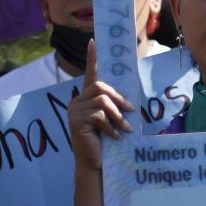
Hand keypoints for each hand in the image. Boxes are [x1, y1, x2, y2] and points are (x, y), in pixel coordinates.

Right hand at [67, 39, 133, 169]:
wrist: (94, 163)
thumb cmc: (106, 140)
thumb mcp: (112, 118)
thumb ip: (114, 105)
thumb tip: (129, 97)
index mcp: (85, 98)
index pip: (89, 74)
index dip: (91, 58)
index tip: (93, 41)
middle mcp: (76, 101)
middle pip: (99, 86)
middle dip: (118, 97)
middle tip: (130, 110)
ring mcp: (74, 111)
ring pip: (102, 101)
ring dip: (117, 115)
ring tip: (124, 128)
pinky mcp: (76, 121)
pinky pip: (100, 116)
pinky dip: (112, 126)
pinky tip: (116, 137)